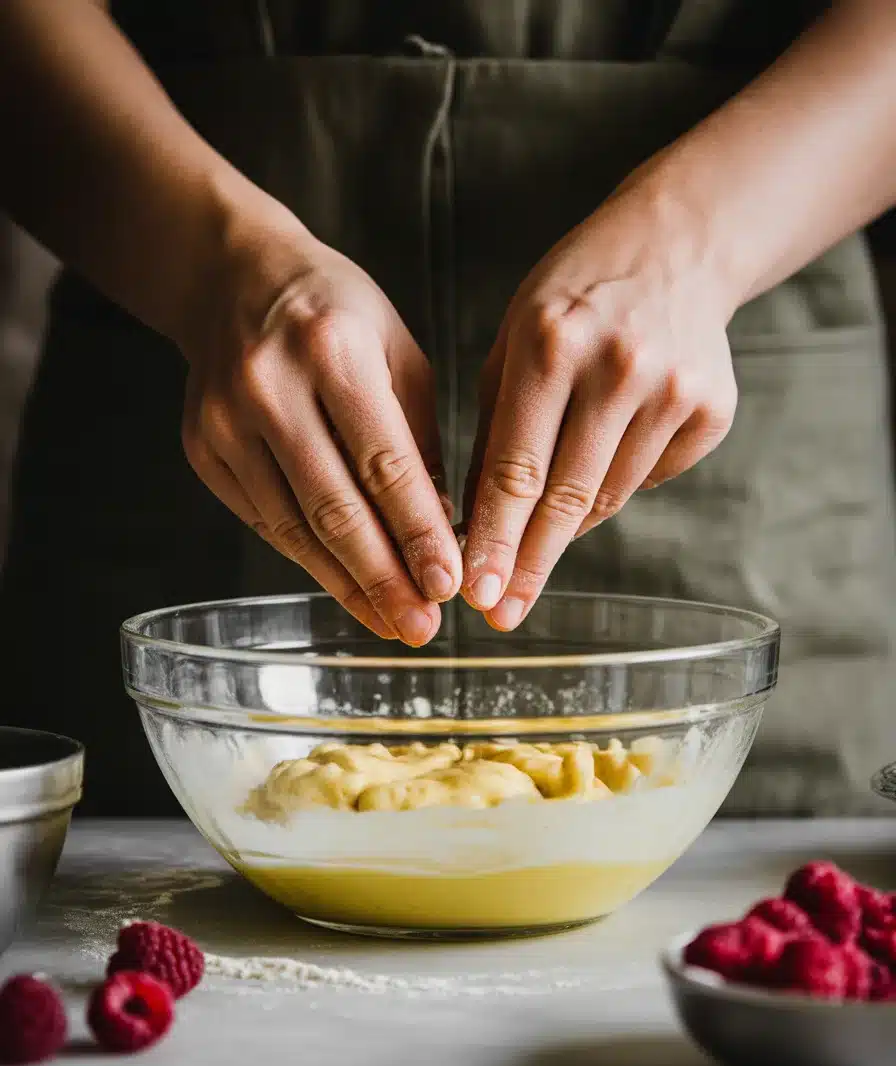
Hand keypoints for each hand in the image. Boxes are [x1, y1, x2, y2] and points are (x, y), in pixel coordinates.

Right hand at [181, 207, 460, 644]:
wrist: (234, 279)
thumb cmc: (336, 314)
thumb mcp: (398, 354)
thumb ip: (419, 441)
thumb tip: (442, 532)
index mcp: (332, 349)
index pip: (383, 462)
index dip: (417, 532)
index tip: (448, 584)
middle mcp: (269, 387)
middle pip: (333, 506)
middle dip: (383, 577)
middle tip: (421, 626)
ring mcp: (225, 422)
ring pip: (293, 526)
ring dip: (347, 584)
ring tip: (391, 622)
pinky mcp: (203, 451)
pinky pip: (266, 521)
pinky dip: (310, 560)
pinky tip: (348, 587)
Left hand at [461, 176, 737, 629]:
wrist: (677, 247)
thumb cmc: (573, 297)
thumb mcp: (514, 341)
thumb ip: (495, 429)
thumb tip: (476, 524)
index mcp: (549, 342)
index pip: (516, 467)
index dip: (494, 539)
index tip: (477, 594)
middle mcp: (616, 366)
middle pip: (566, 496)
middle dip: (529, 562)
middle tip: (503, 611)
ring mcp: (672, 389)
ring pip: (608, 495)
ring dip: (569, 522)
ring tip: (546, 522)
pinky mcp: (712, 409)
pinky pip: (650, 477)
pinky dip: (618, 481)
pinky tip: (609, 445)